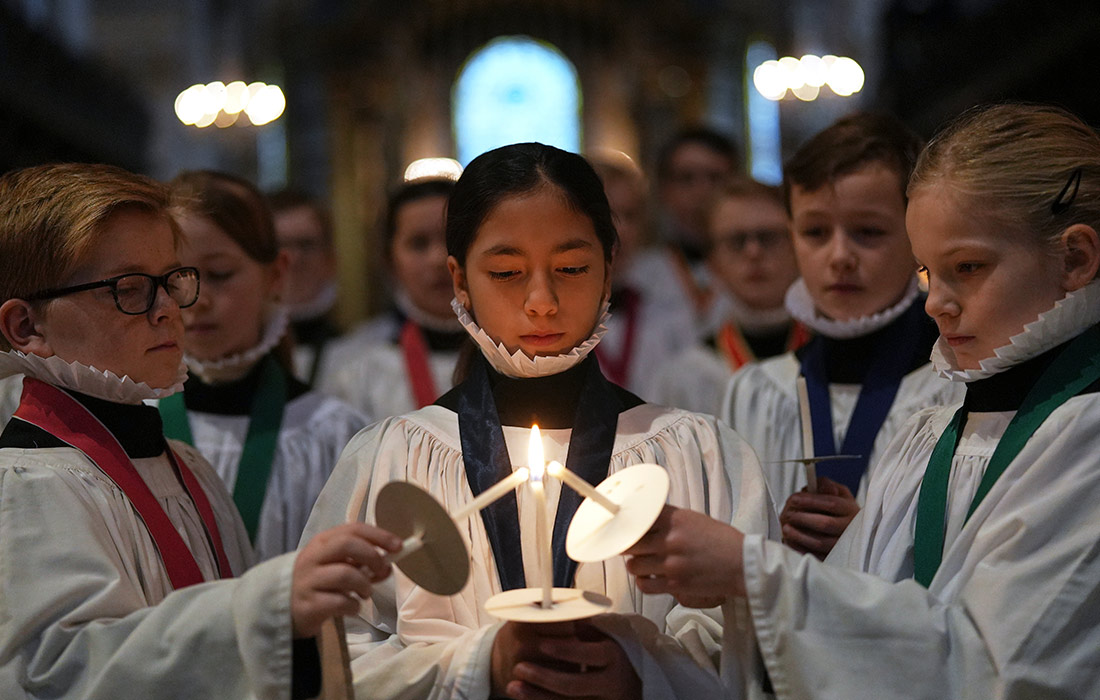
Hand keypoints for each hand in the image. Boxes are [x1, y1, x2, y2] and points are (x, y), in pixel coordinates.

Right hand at [290, 522, 401, 637]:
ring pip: (346, 575)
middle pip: (347, 545)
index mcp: (322, 542)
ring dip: (365, 585)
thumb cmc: (319, 582)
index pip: (353, 529)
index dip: (379, 535)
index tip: (398, 546)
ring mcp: (308, 581)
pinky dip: (354, 606)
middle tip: (381, 571)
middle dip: (372, 556)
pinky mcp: (308, 605)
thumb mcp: (337, 565)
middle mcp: (312, 558)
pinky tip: (352, 607)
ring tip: (365, 593)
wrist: (286, 609)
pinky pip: (340, 602)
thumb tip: (389, 564)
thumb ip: (362, 561)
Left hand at [492, 621, 639, 699]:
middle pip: (574, 684)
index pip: (588, 655)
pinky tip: (526, 698)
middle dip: (544, 677)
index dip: (564, 650)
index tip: (541, 644)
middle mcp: (609, 683)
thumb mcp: (604, 636)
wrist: (633, 682)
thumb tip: (557, 610)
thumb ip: (583, 627)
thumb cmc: (612, 653)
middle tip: (519, 667)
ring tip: (512, 686)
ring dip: (536, 696)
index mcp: (613, 657)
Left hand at [624, 505, 745, 602]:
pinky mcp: (675, 584)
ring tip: (643, 563)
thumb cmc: (720, 540)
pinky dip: (643, 582)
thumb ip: (668, 520)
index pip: (637, 519)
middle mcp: (670, 539)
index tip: (621, 528)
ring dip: (635, 565)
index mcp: (674, 519)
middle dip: (628, 546)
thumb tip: (642, 523)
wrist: (743, 564)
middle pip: (630, 543)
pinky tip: (650, 578)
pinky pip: (645, 585)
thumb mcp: (694, 520)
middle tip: (631, 548)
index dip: (626, 525)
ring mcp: (671, 563)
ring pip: (634, 565)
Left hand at [779, 476, 859, 559]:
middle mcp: (849, 528)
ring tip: (786, 527)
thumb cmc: (837, 508)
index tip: (793, 498)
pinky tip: (789, 540)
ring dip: (799, 535)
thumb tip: (822, 487)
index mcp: (850, 509)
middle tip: (787, 514)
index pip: (831, 503)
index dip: (810, 501)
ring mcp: (842, 546)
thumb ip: (825, 485)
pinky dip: (800, 548)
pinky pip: (816, 556)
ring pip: (820, 542)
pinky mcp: (833, 558)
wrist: (848, 531)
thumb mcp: (837, 492)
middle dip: (803, 518)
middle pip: (825, 524)